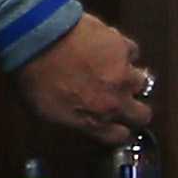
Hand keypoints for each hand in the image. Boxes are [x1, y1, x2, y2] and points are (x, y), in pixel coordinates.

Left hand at [8, 13, 155, 143]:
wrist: (39, 40)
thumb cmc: (34, 76)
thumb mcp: (45, 111)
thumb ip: (71, 118)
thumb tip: (78, 118)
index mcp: (94, 121)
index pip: (120, 136)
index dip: (120, 131)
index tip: (118, 126)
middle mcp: (115, 101)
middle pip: (142, 115)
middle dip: (136, 111)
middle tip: (125, 101)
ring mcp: (123, 74)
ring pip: (142, 83)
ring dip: (130, 79)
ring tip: (116, 71)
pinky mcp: (124, 47)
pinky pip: (133, 52)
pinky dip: (124, 51)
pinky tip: (110, 47)